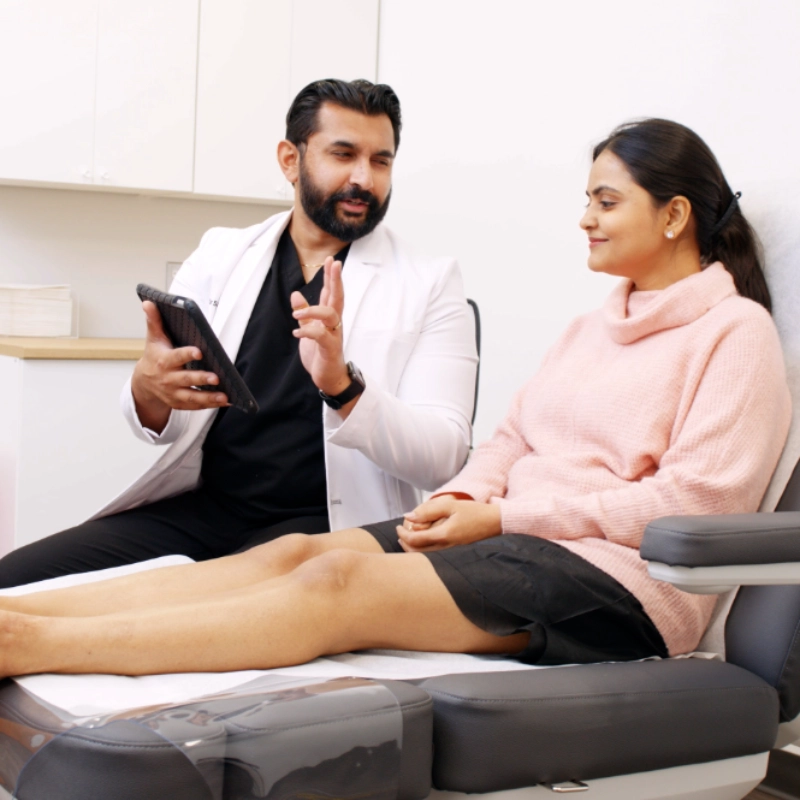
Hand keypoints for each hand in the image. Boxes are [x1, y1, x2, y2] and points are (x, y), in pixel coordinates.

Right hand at [131, 301, 228, 432]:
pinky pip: (195, 406)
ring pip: (191, 397)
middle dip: (201, 379)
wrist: (144, 382)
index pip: (176, 357)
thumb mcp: (153, 338)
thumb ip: (154, 321)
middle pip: (185, 379)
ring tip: (224, 396)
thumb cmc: (154, 355)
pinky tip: (224, 402)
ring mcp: (173, 393)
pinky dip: (209, 405)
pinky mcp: (179, 403)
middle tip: (217, 378)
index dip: (187, 355)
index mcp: (163, 360)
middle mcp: (168, 378)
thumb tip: (149, 302)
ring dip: (208, 398)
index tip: (199, 352)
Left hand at [291, 258, 350, 399]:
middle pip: (337, 298)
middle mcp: (334, 324)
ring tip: (296, 314)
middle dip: (335, 280)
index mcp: (329, 318)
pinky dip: (308, 332)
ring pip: (331, 314)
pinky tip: (297, 332)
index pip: (331, 293)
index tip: (332, 261)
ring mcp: (334, 335)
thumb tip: (296, 295)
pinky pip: (321, 336)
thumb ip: (305, 313)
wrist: (329, 378)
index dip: (331, 278)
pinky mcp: (330, 349)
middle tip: (334, 264)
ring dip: (313, 310)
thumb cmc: (321, 354)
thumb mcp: (309, 330)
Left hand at [396, 497, 501, 551]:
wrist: (495, 523)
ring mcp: (451, 553)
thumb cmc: (475, 512)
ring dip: (412, 549)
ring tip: (407, 538)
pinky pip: (433, 556)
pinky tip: (423, 542)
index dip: (403, 534)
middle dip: (404, 543)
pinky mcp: (455, 554)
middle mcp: (446, 548)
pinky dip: (423, 551)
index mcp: (444, 536)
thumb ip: (428, 511)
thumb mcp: (451, 505)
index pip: (415, 540)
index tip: (398, 526)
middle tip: (400, 533)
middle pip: (416, 553)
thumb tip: (409, 516)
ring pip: (424, 557)